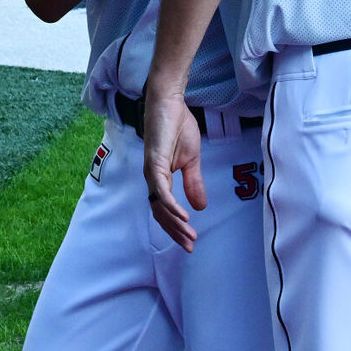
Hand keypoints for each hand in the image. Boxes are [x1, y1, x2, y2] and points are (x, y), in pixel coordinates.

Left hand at [142, 87, 205, 250]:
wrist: (171, 103)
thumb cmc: (179, 126)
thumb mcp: (192, 159)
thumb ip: (193, 182)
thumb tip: (199, 207)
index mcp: (160, 178)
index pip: (165, 209)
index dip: (176, 226)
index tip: (190, 240)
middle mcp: (152, 178)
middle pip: (161, 213)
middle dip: (175, 232)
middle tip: (189, 246)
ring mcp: (151, 171)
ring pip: (160, 205)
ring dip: (175, 223)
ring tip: (189, 235)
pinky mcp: (155, 162)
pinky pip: (162, 190)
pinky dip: (171, 205)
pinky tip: (183, 216)